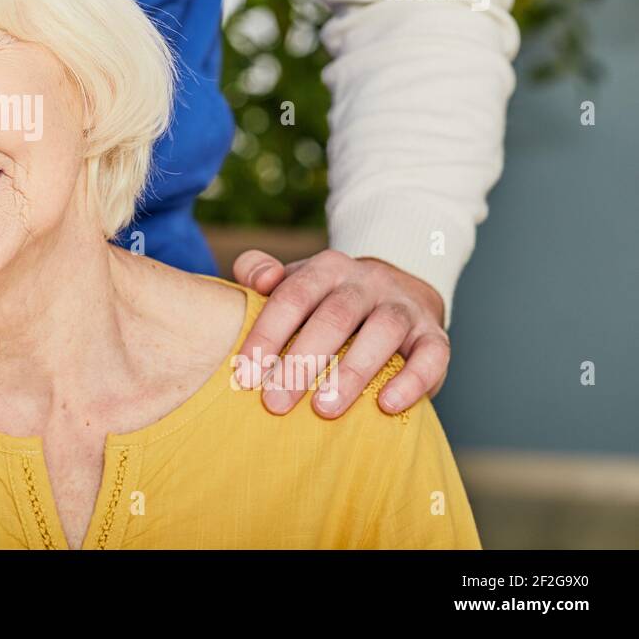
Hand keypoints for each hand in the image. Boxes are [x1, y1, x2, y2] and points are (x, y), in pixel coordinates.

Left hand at [231, 249, 449, 417]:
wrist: (397, 294)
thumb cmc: (326, 299)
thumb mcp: (292, 280)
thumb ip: (258, 271)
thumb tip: (259, 281)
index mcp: (326, 269)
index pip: (292, 297)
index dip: (266, 335)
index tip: (245, 376)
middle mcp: (366, 282)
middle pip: (335, 316)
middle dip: (302, 361)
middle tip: (275, 401)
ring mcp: (403, 307)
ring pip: (383, 332)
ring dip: (351, 372)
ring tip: (323, 410)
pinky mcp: (434, 335)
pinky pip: (431, 354)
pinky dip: (412, 380)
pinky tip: (386, 405)